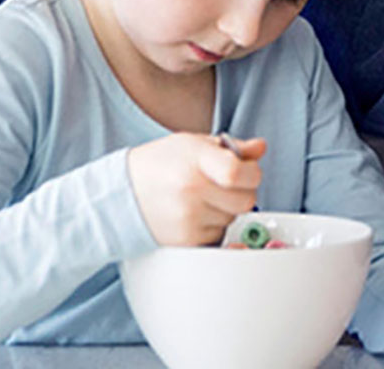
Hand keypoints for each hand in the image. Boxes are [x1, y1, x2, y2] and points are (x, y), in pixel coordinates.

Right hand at [127, 133, 265, 246]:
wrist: (124, 193)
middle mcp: (191, 189)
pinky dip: (214, 225)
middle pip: (246, 199)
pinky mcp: (187, 239)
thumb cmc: (159, 163)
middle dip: (242, 190)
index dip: (250, 171)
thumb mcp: (193, 143)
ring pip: (234, 218)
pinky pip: (220, 234)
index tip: (245, 169)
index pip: (238, 171)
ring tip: (203, 196)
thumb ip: (232, 147)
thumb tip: (260, 148)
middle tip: (225, 183)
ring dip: (227, 208)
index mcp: (195, 159)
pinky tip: (196, 212)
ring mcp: (189, 217)